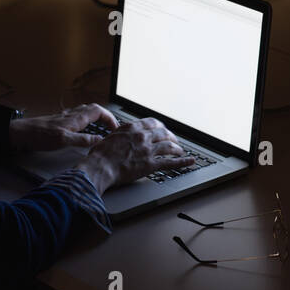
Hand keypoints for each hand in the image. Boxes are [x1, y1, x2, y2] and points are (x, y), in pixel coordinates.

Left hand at [9, 104, 116, 152]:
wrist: (20, 133)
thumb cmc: (39, 136)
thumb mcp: (63, 140)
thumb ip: (82, 140)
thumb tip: (100, 140)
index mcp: (76, 118)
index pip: (99, 111)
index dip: (110, 118)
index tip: (116, 129)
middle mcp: (72, 115)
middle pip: (94, 109)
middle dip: (106, 116)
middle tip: (112, 127)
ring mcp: (66, 117)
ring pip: (86, 112)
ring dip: (97, 117)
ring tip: (102, 128)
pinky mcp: (60, 122)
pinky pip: (78, 117)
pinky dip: (87, 121)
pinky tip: (84, 129)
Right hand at [79, 117, 195, 191]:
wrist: (100, 166)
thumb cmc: (101, 154)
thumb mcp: (110, 136)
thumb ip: (122, 134)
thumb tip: (124, 135)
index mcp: (133, 128)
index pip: (153, 123)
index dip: (161, 127)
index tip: (163, 130)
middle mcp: (143, 136)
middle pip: (164, 133)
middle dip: (171, 137)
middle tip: (174, 141)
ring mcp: (148, 150)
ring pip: (169, 146)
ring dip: (177, 148)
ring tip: (180, 151)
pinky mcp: (150, 164)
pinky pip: (170, 162)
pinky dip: (182, 162)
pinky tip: (189, 161)